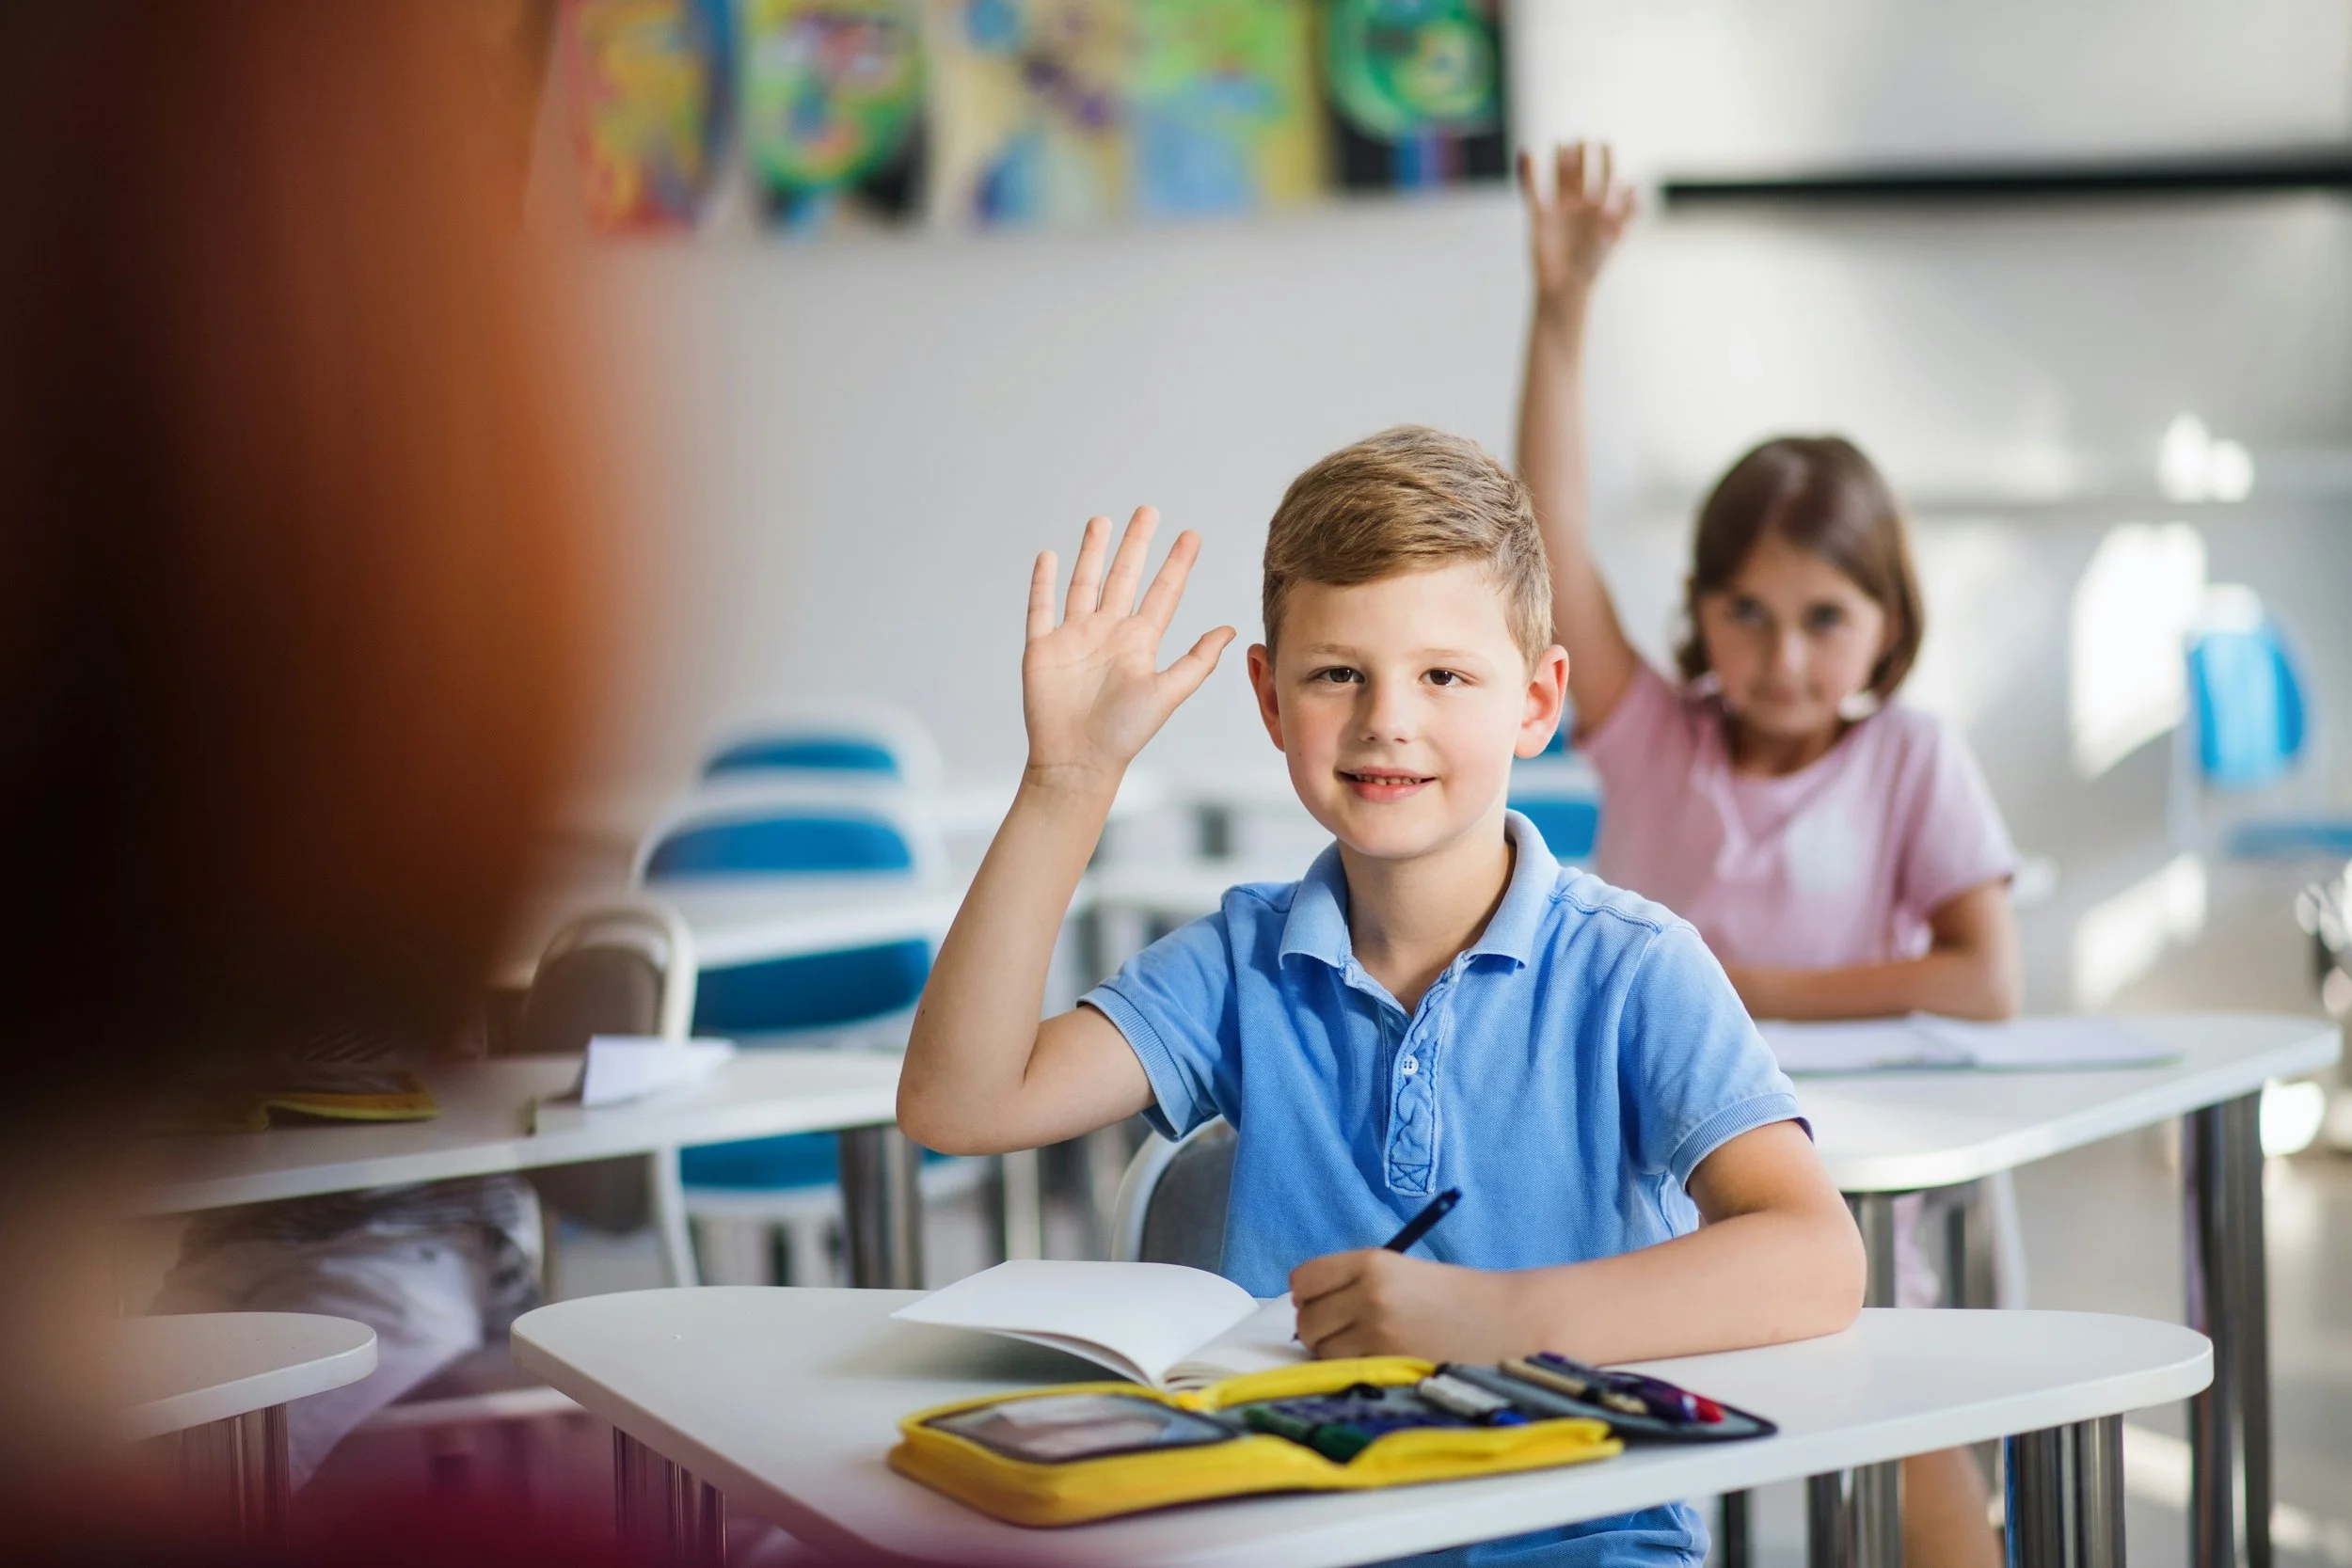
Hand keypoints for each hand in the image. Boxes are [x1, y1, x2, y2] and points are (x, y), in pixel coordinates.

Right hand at [1022, 506, 1234, 786]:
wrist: (1078, 760)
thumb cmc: (1125, 733)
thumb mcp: (1168, 693)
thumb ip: (1197, 661)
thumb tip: (1229, 630)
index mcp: (1139, 642)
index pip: (1162, 592)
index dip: (1177, 564)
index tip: (1191, 535)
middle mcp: (1108, 633)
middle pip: (1124, 577)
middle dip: (1136, 544)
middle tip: (1148, 511)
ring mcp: (1075, 637)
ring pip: (1083, 583)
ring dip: (1091, 553)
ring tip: (1101, 522)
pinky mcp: (1043, 647)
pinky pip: (1042, 607)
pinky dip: (1043, 582)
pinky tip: (1049, 557)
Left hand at [1290, 1249, 1528, 1362]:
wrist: (1504, 1322)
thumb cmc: (1453, 1298)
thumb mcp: (1401, 1273)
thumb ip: (1354, 1284)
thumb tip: (1304, 1309)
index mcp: (1372, 1262)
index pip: (1304, 1279)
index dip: (1309, 1293)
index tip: (1322, 1301)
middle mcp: (1369, 1294)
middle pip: (1306, 1318)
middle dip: (1320, 1327)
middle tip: (1347, 1329)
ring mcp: (1378, 1333)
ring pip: (1321, 1349)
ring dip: (1334, 1352)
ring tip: (1369, 1346)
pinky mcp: (1388, 1364)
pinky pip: (1344, 1371)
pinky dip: (1352, 1369)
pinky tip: (1380, 1361)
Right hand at [1518, 140, 1635, 322]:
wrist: (1565, 288)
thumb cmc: (1592, 266)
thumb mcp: (1612, 236)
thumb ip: (1622, 210)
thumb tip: (1632, 185)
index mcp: (1599, 209)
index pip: (1604, 177)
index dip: (1606, 160)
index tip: (1605, 144)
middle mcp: (1579, 207)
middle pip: (1580, 173)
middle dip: (1582, 156)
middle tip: (1581, 140)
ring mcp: (1558, 210)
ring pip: (1559, 178)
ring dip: (1560, 161)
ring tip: (1562, 144)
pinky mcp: (1537, 217)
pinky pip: (1532, 190)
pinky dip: (1527, 173)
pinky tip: (1526, 155)